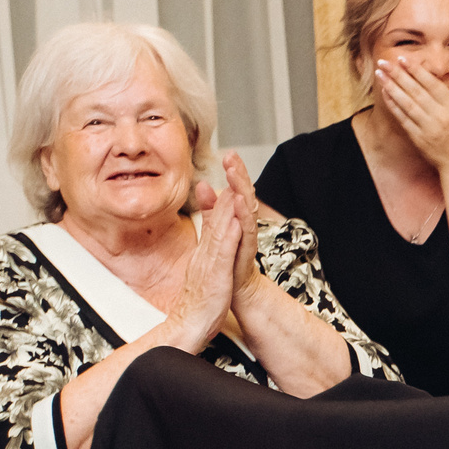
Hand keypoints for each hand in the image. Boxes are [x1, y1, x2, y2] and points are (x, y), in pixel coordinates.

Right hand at [171, 173, 244, 349]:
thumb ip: (205, 259)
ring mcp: (209, 263)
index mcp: (203, 254)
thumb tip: (209, 246)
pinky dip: (229, 236)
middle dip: (224, 196)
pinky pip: (223, 253)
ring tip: (234, 189)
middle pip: (215, 220)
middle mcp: (204, 255)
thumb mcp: (203, 274)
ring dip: (227, 210)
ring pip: (219, 231)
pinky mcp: (216, 275)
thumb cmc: (198, 304)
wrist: (188, 326)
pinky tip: (236, 223)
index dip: (220, 201)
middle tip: (230, 172)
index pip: (212, 223)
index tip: (226, 181)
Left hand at [219, 152, 262, 300]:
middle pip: (243, 195)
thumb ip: (211, 209)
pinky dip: (242, 216)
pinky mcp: (244, 252)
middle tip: (233, 156)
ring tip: (235, 172)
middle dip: (239, 175)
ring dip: (241, 190)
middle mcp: (242, 227)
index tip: (229, 154)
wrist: (229, 294)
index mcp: (235, 220)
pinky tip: (239, 202)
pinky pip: (245, 231)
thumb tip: (203, 185)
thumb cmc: (224, 265)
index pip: (236, 191)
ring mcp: (244, 239)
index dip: (234, 173)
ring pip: (245, 209)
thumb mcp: (213, 231)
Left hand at [375, 55, 448, 173]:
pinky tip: (385, 93)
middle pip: (415, 91)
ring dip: (391, 87)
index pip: (432, 84)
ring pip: (406, 103)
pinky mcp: (418, 137)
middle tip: (384, 62)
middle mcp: (440, 116)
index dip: (416, 70)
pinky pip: (403, 118)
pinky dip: (393, 105)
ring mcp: (427, 127)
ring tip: (380, 75)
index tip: (403, 59)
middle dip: (398, 75)